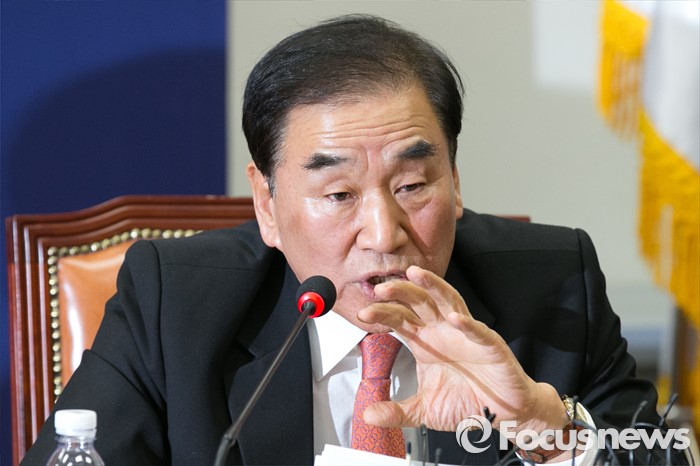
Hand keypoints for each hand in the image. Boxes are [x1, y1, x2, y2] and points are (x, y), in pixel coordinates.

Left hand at [357, 265, 567, 434]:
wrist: (503, 412)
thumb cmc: (467, 402)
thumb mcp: (425, 411)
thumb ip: (397, 412)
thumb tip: (368, 416)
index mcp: (426, 342)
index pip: (400, 319)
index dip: (382, 313)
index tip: (363, 313)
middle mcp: (443, 332)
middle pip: (419, 302)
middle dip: (400, 292)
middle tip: (381, 289)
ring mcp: (466, 335)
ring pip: (448, 302)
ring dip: (433, 287)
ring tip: (416, 275)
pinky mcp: (489, 346)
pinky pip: (477, 331)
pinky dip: (467, 325)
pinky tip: (455, 319)